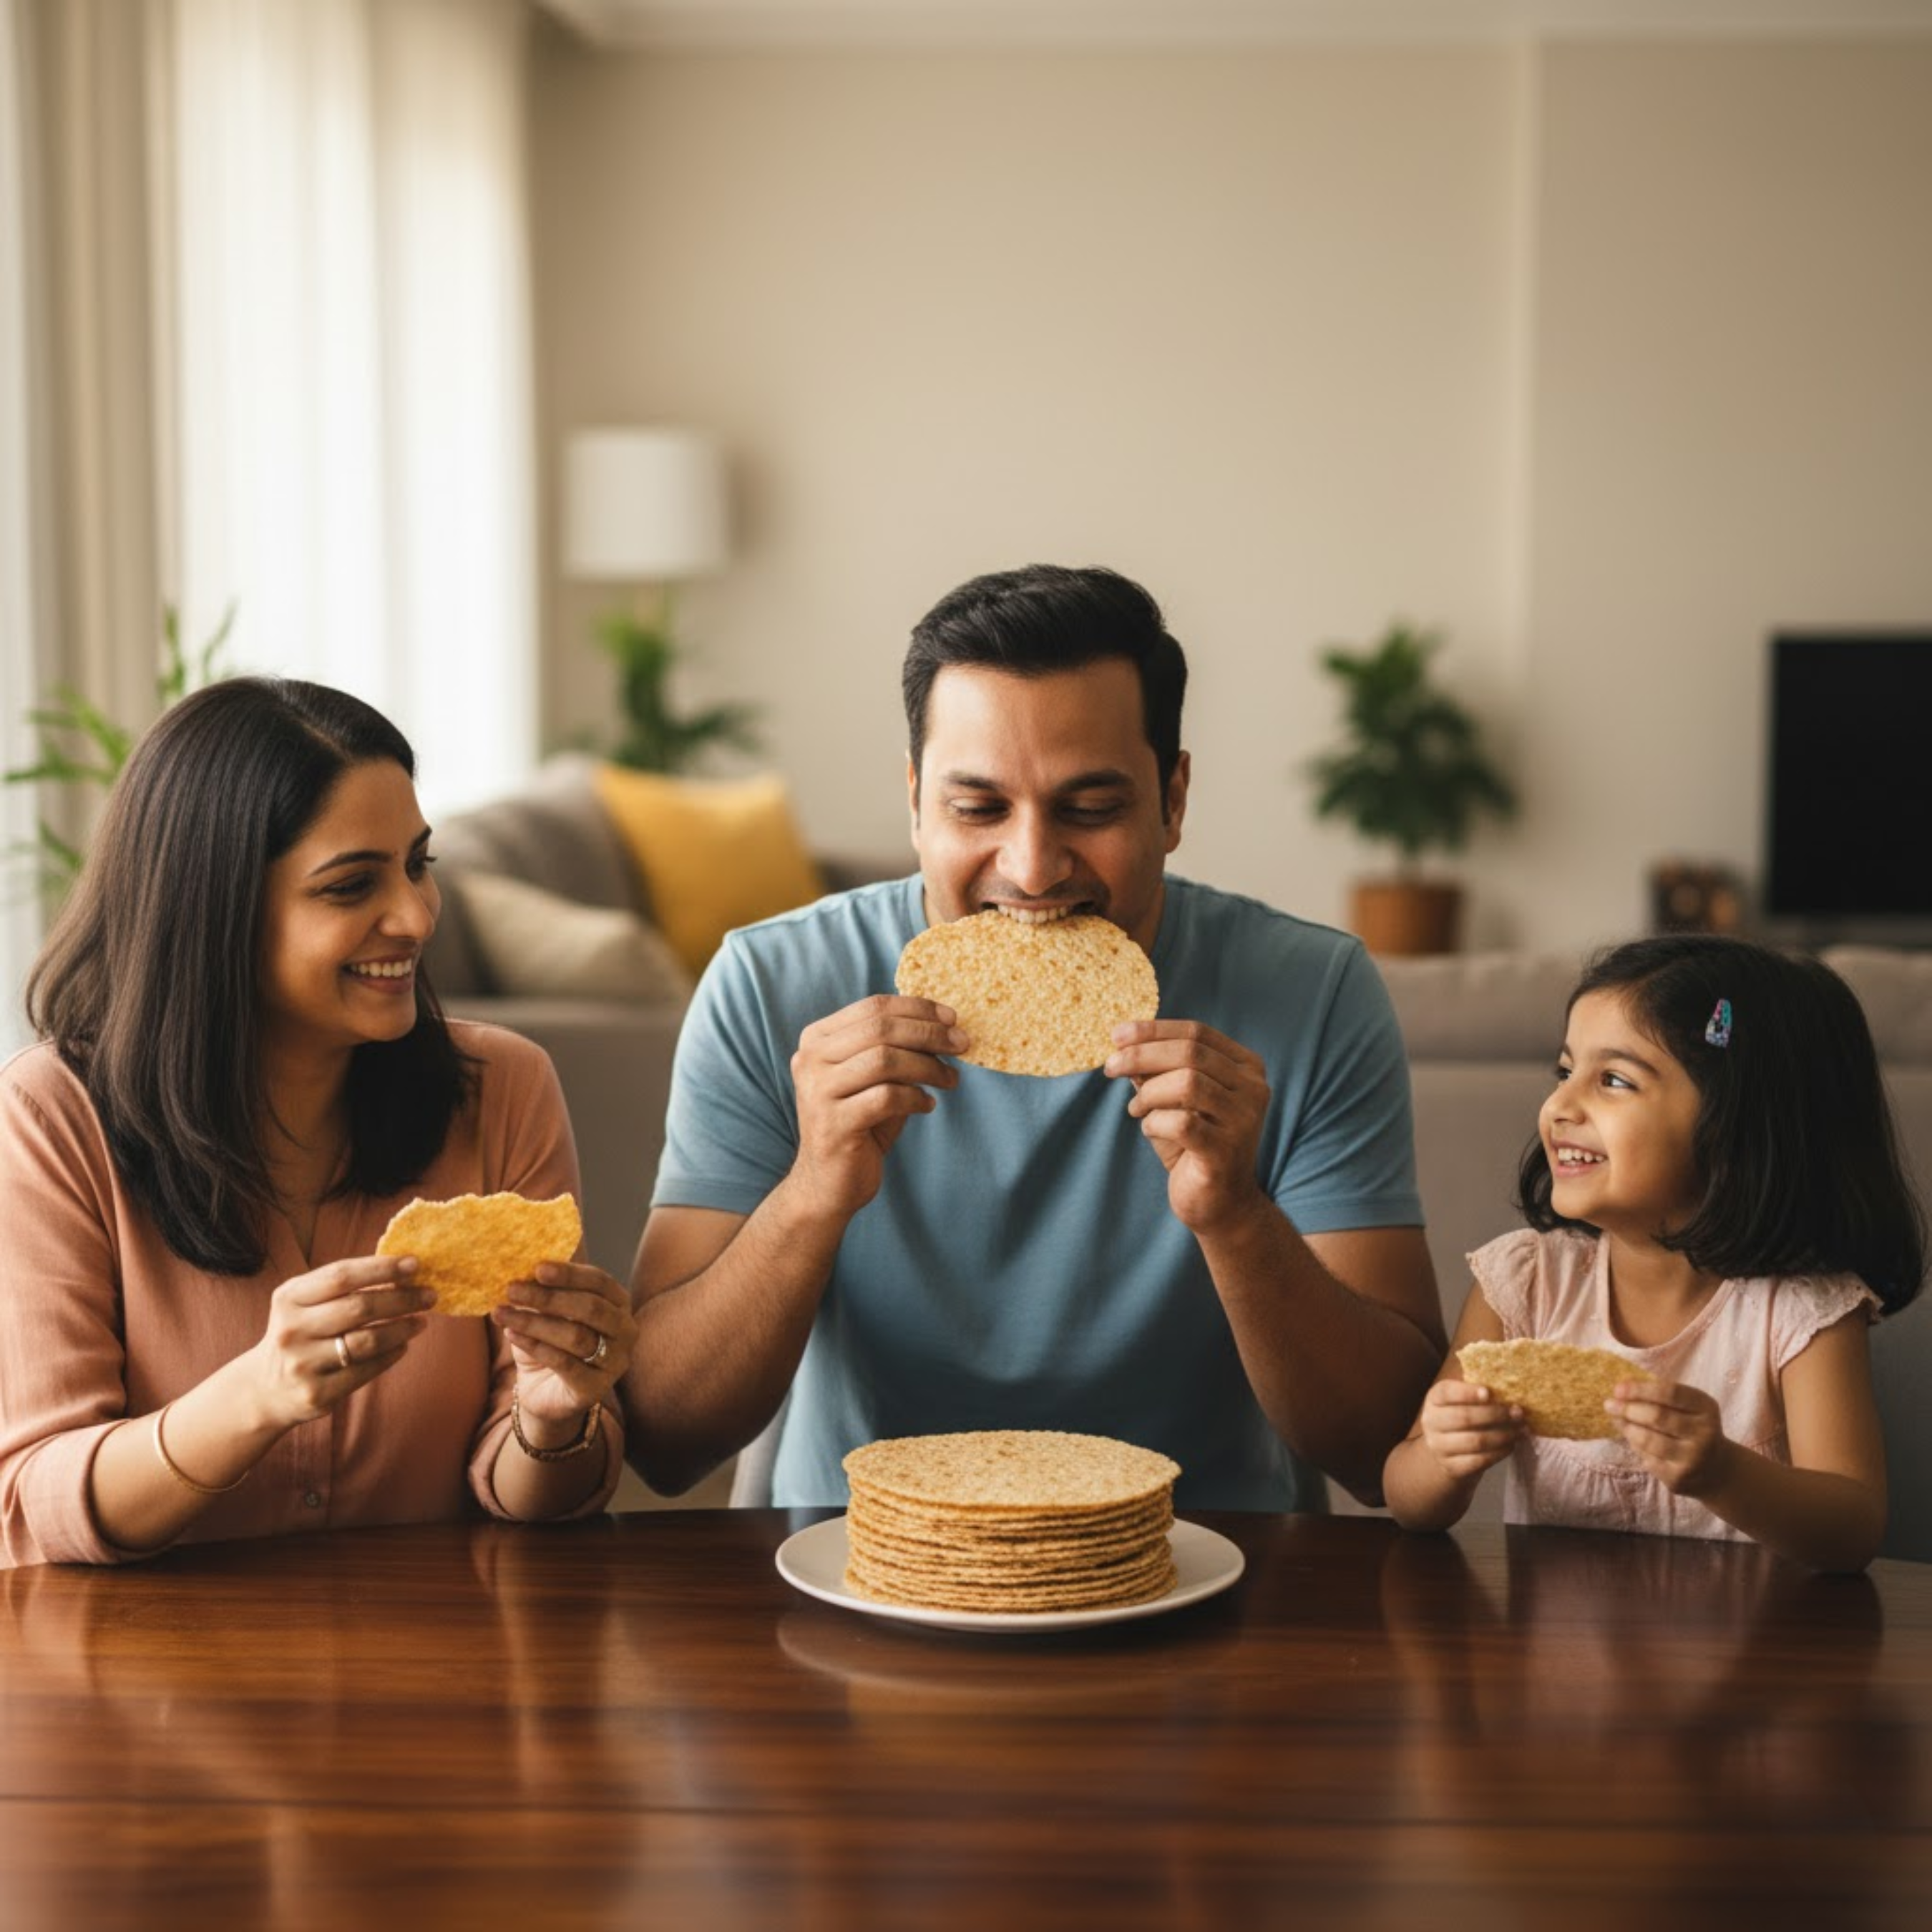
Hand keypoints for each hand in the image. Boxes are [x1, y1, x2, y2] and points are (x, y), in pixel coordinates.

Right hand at [249, 1256, 435, 1428]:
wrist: (264, 1389)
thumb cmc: (300, 1333)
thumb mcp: (305, 1303)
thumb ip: (343, 1286)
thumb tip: (402, 1268)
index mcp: (289, 1298)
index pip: (341, 1276)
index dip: (381, 1268)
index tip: (415, 1264)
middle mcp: (292, 1330)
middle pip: (359, 1307)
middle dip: (402, 1299)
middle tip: (430, 1295)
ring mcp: (302, 1364)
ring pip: (367, 1341)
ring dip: (402, 1329)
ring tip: (421, 1321)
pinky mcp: (317, 1393)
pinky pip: (366, 1370)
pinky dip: (391, 1355)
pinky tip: (403, 1346)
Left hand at [493, 1261, 637, 1427]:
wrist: (545, 1392)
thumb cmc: (549, 1342)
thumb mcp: (547, 1312)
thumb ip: (544, 1290)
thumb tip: (522, 1269)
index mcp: (618, 1303)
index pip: (599, 1281)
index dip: (569, 1273)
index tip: (537, 1268)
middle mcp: (625, 1331)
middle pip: (591, 1308)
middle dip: (548, 1297)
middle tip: (512, 1289)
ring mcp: (615, 1362)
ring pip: (576, 1336)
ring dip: (534, 1322)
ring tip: (502, 1313)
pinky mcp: (595, 1388)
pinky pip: (565, 1364)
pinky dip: (535, 1347)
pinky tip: (512, 1335)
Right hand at [787, 994, 964, 1220]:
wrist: (828, 1183)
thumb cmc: (859, 1124)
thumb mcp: (875, 1078)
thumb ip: (896, 1049)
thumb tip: (945, 1025)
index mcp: (818, 1039)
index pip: (873, 1007)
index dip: (918, 1008)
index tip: (952, 1018)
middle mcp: (811, 1060)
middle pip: (880, 1028)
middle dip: (929, 1034)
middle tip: (962, 1044)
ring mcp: (818, 1092)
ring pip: (884, 1060)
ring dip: (928, 1066)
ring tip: (950, 1079)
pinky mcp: (834, 1124)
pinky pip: (887, 1097)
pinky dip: (916, 1097)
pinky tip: (927, 1105)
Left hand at [1106, 1019, 1269, 1233]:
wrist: (1220, 1203)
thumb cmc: (1193, 1145)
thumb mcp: (1173, 1101)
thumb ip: (1156, 1073)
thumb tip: (1124, 1047)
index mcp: (1246, 1067)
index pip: (1197, 1032)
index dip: (1153, 1030)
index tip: (1117, 1035)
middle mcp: (1253, 1089)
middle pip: (1191, 1052)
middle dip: (1142, 1055)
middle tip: (1111, 1067)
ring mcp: (1244, 1120)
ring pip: (1188, 1083)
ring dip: (1149, 1093)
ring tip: (1137, 1109)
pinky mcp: (1226, 1151)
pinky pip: (1181, 1123)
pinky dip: (1154, 1122)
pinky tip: (1150, 1129)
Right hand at [1418, 1378, 1523, 1479]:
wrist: (1445, 1453)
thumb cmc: (1460, 1419)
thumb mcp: (1461, 1401)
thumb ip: (1478, 1392)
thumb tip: (1510, 1385)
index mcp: (1434, 1399)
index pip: (1446, 1392)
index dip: (1467, 1392)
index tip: (1489, 1392)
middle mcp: (1431, 1422)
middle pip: (1465, 1417)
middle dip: (1496, 1414)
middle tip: (1518, 1412)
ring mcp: (1439, 1447)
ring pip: (1476, 1441)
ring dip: (1504, 1435)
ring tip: (1521, 1430)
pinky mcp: (1451, 1467)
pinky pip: (1480, 1460)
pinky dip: (1500, 1452)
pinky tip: (1511, 1445)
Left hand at [1607, 1378, 1730, 1495]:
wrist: (1716, 1470)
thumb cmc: (1693, 1429)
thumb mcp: (1689, 1408)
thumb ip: (1660, 1397)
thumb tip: (1619, 1390)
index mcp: (1706, 1408)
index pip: (1670, 1393)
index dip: (1640, 1389)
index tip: (1617, 1388)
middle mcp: (1704, 1434)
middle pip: (1657, 1416)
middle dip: (1627, 1408)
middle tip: (1609, 1404)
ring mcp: (1693, 1459)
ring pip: (1649, 1440)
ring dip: (1627, 1428)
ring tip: (1618, 1420)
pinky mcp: (1679, 1478)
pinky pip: (1647, 1459)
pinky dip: (1636, 1446)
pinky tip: (1633, 1440)